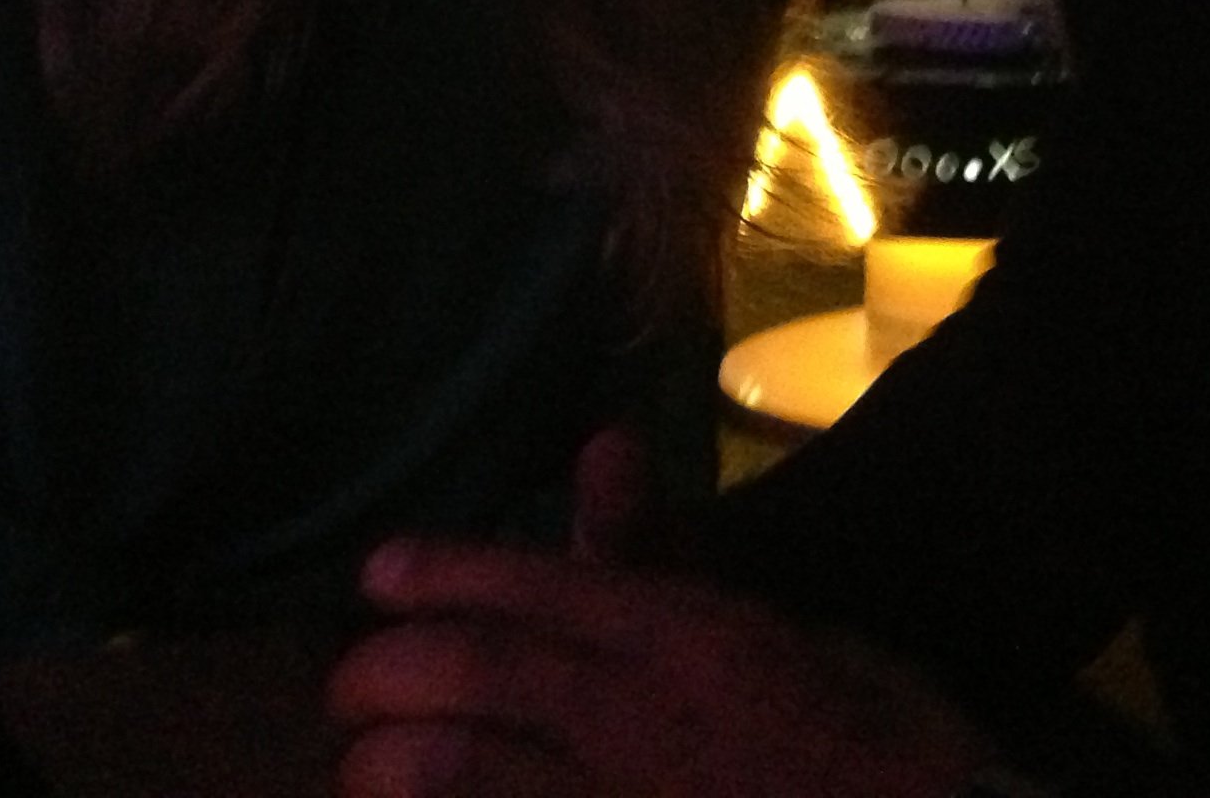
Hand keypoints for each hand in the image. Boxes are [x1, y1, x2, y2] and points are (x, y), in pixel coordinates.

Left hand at [330, 542, 997, 797]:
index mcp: (688, 637)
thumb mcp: (770, 628)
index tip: (377, 574)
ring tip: (365, 769)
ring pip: (468, 774)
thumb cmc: (858, 736)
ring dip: (397, 767)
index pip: (538, 588)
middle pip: (480, 678)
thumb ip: (663, 552)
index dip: (444, 576)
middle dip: (390, 677)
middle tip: (351, 690)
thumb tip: (600, 444)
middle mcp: (645, 715)